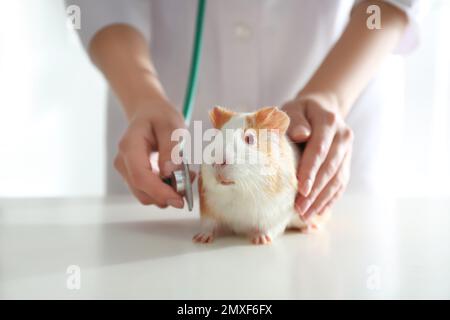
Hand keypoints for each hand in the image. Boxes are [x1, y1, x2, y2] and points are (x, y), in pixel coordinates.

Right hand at [114, 100, 186, 207]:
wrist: (148, 113)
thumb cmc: (160, 116)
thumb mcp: (171, 125)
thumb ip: (171, 148)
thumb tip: (169, 173)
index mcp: (130, 147)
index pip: (140, 177)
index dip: (159, 192)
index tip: (180, 201)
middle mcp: (123, 163)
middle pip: (143, 192)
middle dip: (168, 194)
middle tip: (190, 179)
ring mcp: (126, 172)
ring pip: (147, 196)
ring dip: (169, 192)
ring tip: (186, 175)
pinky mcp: (134, 178)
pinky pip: (150, 192)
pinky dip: (166, 189)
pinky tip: (178, 176)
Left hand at [282, 93, 352, 219]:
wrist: (320, 108)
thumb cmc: (299, 112)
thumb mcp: (293, 109)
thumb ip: (294, 121)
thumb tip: (301, 135)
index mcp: (329, 121)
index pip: (320, 149)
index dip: (310, 170)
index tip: (300, 189)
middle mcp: (343, 136)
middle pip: (330, 168)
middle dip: (315, 191)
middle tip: (299, 209)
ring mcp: (347, 151)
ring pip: (337, 179)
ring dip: (321, 199)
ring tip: (305, 215)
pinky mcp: (347, 162)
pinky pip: (341, 184)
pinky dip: (329, 199)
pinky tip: (317, 211)